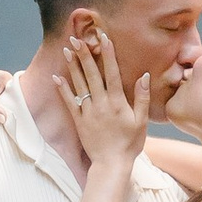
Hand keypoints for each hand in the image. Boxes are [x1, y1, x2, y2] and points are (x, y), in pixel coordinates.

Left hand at [57, 23, 149, 170]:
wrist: (111, 164)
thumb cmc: (130, 143)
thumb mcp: (142, 121)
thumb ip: (142, 98)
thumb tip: (144, 75)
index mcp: (118, 102)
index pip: (112, 73)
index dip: (108, 54)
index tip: (104, 38)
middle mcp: (101, 104)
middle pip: (92, 74)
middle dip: (84, 55)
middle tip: (77, 38)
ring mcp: (88, 112)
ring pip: (79, 84)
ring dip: (73, 66)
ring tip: (67, 50)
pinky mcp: (79, 121)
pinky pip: (69, 102)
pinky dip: (63, 89)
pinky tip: (57, 77)